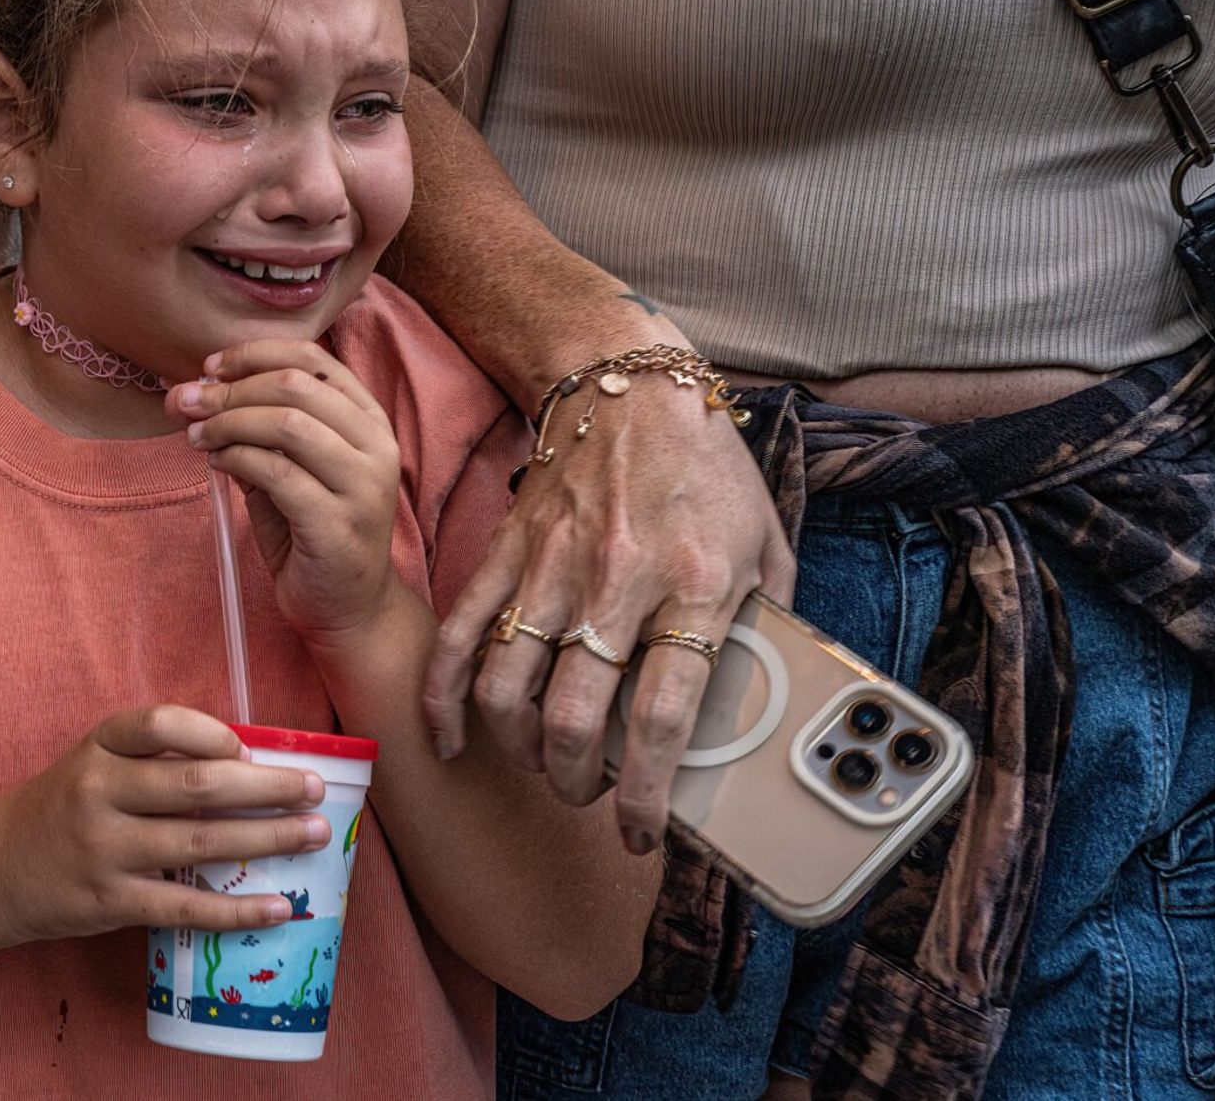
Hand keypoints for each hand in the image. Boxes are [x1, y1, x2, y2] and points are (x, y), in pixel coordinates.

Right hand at [0, 705, 329, 943]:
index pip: (158, 724)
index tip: (248, 747)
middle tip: (315, 790)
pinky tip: (278, 907)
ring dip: (267, 839)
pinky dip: (235, 908)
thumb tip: (246, 762)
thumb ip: (152, 759)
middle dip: (266, 787)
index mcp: (98, 747)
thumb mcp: (91, 763)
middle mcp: (98, 792)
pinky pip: (184, 905)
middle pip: (196, 786)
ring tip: (313, 835)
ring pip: (200, 842)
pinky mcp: (109, 901)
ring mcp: (104, 849)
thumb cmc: (60, 808)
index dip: (210, 732)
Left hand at [168, 340, 403, 638]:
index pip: (315, 360)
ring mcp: (363, 486)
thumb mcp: (290, 470)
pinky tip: (217, 464)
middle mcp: (376, 446)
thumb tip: (196, 395)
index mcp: (369, 421)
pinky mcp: (338, 524)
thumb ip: (256, 432)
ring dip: (229, 422)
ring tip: (198, 436)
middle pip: (296, 386)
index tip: (211, 368)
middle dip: (231, 389)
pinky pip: (278, 473)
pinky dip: (237, 459)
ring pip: (288, 424)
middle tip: (189, 402)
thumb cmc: (314, 533)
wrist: (348, 609)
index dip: (255, 354)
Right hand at [424, 370, 793, 854]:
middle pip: (576, 717)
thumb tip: (763, 704)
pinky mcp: (505, 554)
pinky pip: (461, 636)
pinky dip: (446, 699)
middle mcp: (618, 581)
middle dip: (578, 781)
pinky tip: (454, 741)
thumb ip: (768, 624)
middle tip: (590, 795)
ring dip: (521, 749)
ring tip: (545, 764)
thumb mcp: (767, 543)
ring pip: (510, 689)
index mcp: (695, 583)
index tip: (639, 830)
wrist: (627, 383)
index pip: (663, 714)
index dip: (644, 791)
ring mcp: (551, 567)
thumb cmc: (705, 467)